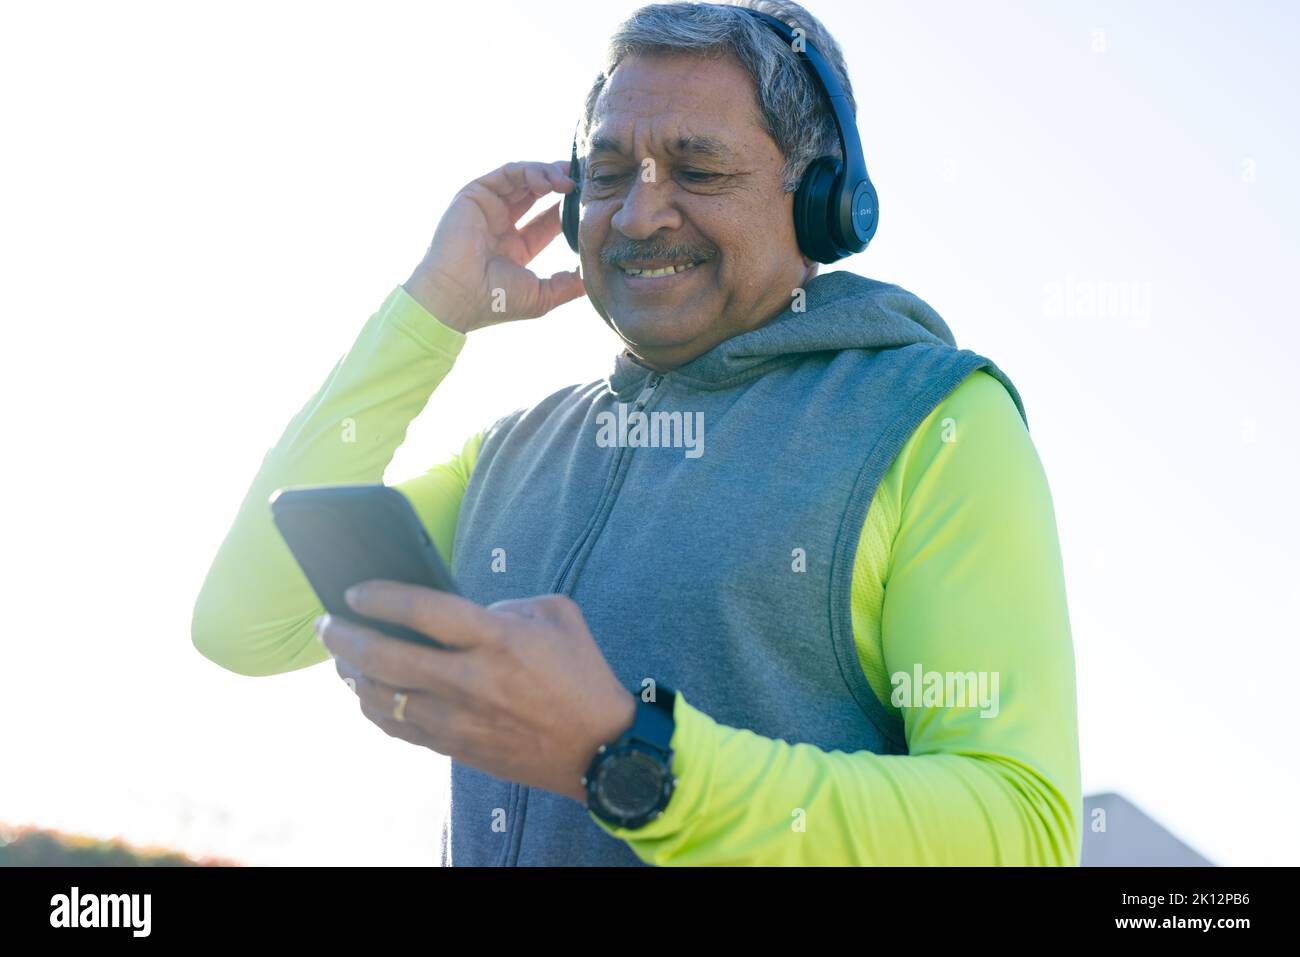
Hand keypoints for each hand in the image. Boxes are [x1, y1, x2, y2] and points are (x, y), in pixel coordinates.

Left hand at [316, 582, 635, 804]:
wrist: (599, 748)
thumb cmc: (582, 675)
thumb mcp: (557, 615)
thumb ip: (507, 602)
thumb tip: (465, 611)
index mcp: (496, 638)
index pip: (422, 610)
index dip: (380, 596)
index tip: (354, 590)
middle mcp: (469, 680)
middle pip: (385, 656)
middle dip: (344, 637)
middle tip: (327, 623)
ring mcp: (458, 719)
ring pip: (382, 698)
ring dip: (352, 675)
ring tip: (341, 657)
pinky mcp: (455, 747)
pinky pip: (398, 727)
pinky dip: (374, 708)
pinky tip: (367, 693)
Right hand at [403, 160, 584, 332]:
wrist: (457, 296)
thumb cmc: (495, 301)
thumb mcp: (541, 296)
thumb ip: (567, 285)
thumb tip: (592, 277)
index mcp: (516, 247)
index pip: (549, 219)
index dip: (569, 208)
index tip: (591, 202)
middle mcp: (502, 224)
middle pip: (538, 193)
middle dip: (562, 184)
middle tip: (584, 182)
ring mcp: (489, 207)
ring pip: (524, 178)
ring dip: (549, 175)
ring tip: (568, 183)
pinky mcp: (476, 193)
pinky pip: (508, 173)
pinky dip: (531, 171)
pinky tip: (550, 182)